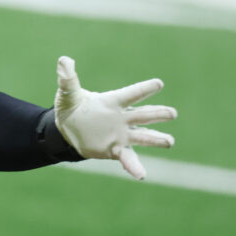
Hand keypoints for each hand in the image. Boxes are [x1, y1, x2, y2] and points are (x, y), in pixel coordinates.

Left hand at [54, 56, 176, 179]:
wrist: (68, 129)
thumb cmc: (72, 107)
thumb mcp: (68, 94)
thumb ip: (67, 79)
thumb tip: (63, 60)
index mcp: (113, 101)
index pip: (131, 94)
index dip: (144, 89)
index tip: (158, 83)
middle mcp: (122, 118)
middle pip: (143, 115)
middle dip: (158, 114)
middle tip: (172, 113)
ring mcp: (121, 134)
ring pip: (143, 136)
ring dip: (156, 139)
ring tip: (170, 141)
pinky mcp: (115, 149)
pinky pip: (127, 158)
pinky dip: (134, 166)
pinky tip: (141, 175)